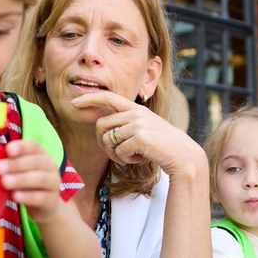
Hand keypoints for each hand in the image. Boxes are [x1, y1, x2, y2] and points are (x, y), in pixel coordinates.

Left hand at [0, 140, 61, 223]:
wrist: (44, 207)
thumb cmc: (26, 184)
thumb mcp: (18, 172)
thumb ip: (7, 165)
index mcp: (41, 155)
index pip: (33, 146)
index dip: (21, 147)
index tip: (7, 149)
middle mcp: (50, 166)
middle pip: (35, 162)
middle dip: (16, 164)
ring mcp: (54, 183)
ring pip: (39, 179)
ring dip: (21, 179)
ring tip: (4, 182)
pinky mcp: (52, 201)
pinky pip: (41, 197)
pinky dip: (27, 196)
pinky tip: (15, 196)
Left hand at [72, 90, 203, 175]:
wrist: (183, 156)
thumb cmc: (161, 145)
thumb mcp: (145, 128)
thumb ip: (127, 124)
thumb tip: (103, 131)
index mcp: (136, 108)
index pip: (108, 97)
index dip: (89, 99)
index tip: (74, 103)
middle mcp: (136, 113)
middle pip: (101, 125)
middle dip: (102, 143)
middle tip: (114, 154)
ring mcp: (138, 124)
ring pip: (108, 140)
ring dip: (115, 155)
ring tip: (129, 158)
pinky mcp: (140, 138)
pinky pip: (119, 151)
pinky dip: (125, 160)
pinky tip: (139, 159)